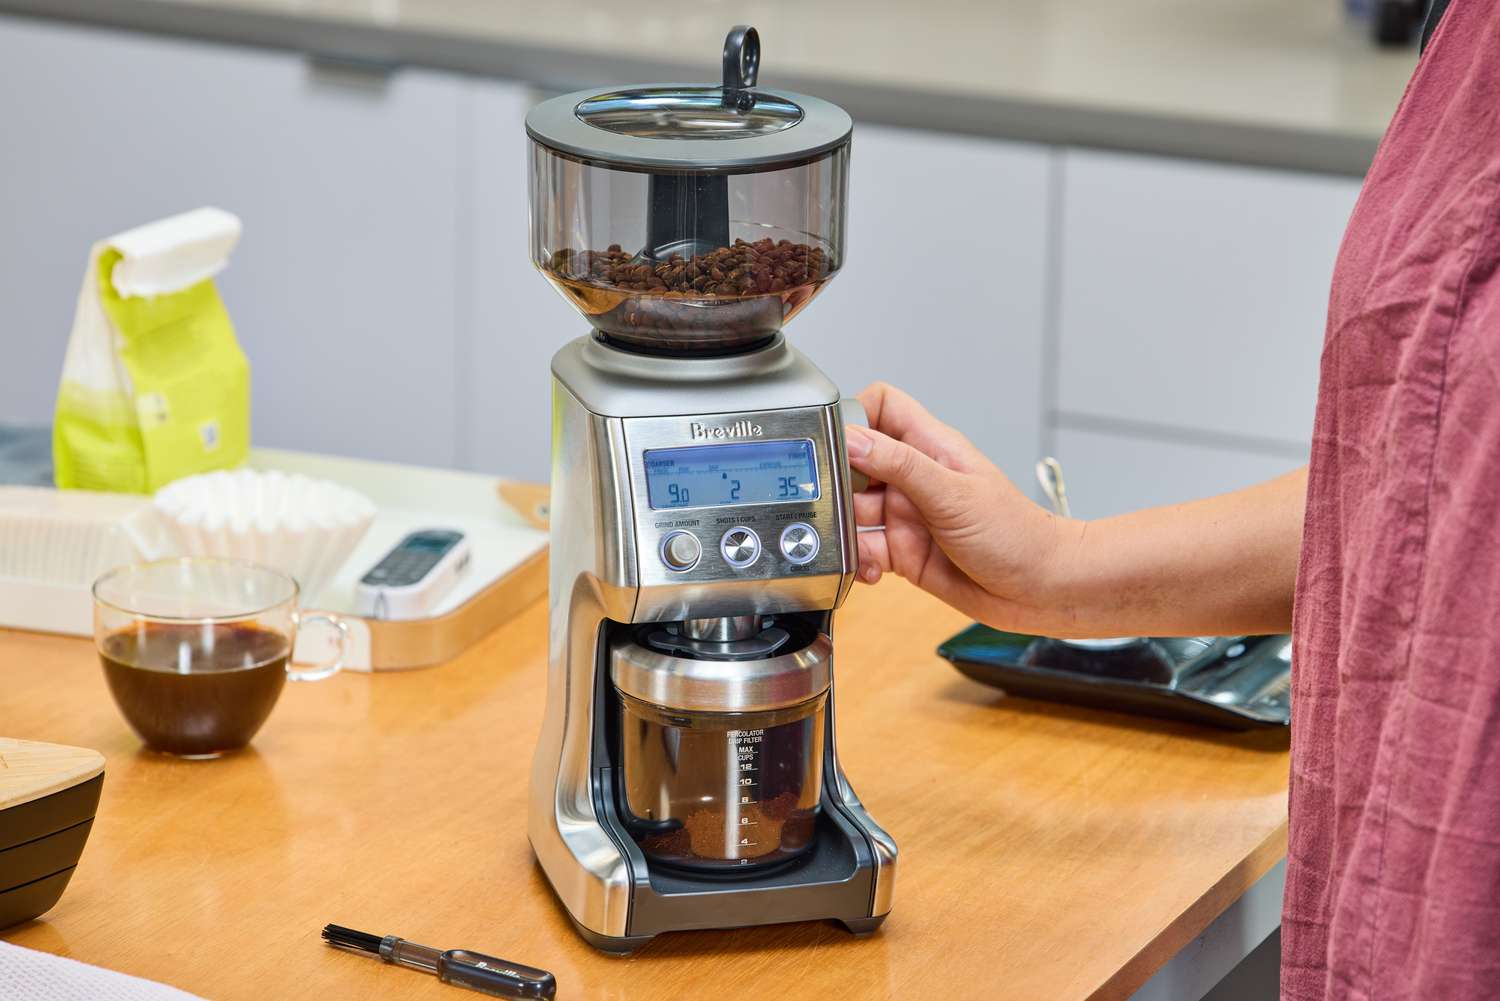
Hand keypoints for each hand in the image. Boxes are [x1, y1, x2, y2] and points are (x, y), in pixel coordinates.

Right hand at [846, 383, 1077, 632]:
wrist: (1042, 589)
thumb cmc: (1017, 534)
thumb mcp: (953, 494)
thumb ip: (900, 465)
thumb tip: (852, 439)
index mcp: (929, 447)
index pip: (879, 408)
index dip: (854, 417)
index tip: (835, 442)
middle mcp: (914, 478)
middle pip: (854, 463)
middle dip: (838, 484)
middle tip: (834, 505)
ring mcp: (907, 515)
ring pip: (853, 511)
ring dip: (844, 529)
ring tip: (852, 544)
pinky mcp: (903, 552)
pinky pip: (864, 549)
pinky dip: (857, 560)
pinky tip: (870, 569)